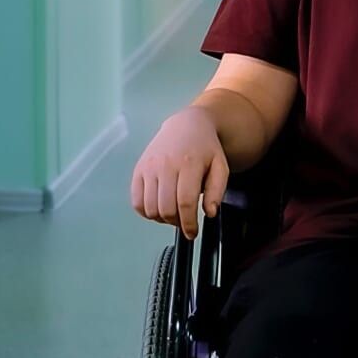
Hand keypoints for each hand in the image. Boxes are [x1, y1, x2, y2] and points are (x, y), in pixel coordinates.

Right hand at [131, 107, 229, 239]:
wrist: (187, 125)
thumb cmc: (205, 148)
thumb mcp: (220, 166)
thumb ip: (217, 191)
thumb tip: (209, 212)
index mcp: (188, 163)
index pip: (185, 203)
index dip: (189, 223)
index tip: (193, 232)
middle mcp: (165, 164)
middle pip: (166, 208)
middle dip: (177, 222)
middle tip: (185, 222)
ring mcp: (149, 167)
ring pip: (150, 208)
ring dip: (162, 218)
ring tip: (173, 213)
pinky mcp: (138, 170)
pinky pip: (136, 201)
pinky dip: (146, 211)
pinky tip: (159, 208)